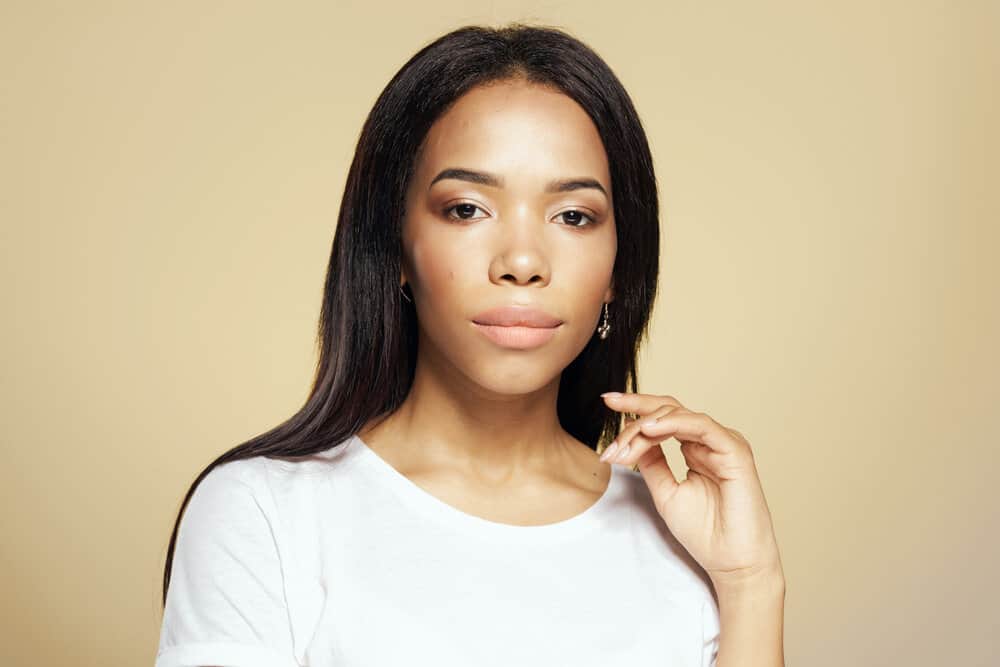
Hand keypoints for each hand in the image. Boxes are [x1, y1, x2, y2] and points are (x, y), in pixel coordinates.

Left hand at [599, 392, 782, 589]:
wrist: (732, 563)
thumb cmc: (705, 532)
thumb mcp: (665, 491)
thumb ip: (651, 463)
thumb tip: (632, 438)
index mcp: (696, 448)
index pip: (662, 419)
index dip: (633, 410)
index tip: (606, 403)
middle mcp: (710, 441)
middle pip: (669, 410)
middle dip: (636, 406)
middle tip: (609, 404)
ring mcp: (724, 443)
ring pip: (679, 416)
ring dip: (646, 424)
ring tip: (623, 442)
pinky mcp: (735, 451)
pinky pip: (701, 426)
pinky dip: (673, 424)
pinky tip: (649, 429)